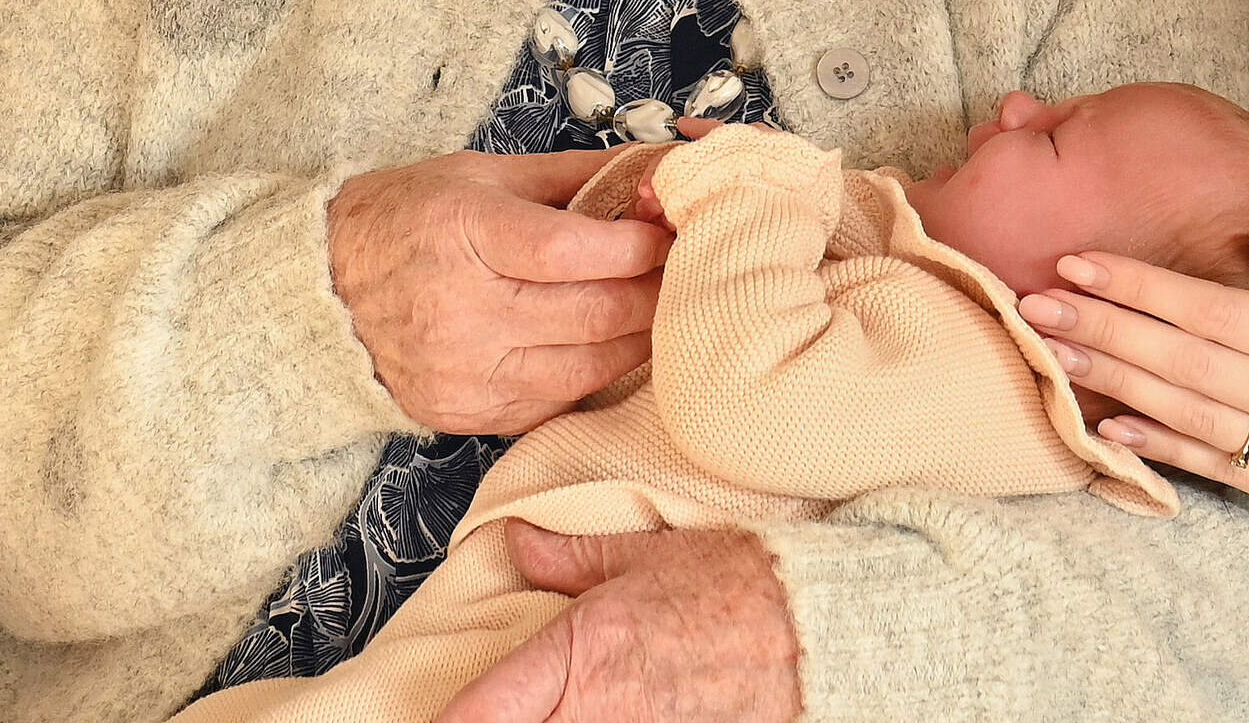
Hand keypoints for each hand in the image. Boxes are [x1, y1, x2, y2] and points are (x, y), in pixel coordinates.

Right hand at [328, 148, 672, 435]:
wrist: (319, 291)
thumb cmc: (402, 220)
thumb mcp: (479, 173)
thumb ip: (571, 176)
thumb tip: (650, 169)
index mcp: (465, 233)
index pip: (571, 251)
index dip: (635, 246)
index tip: (667, 233)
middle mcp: (463, 309)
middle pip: (592, 314)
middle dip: (654, 292)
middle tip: (684, 273)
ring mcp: (464, 370)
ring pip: (586, 368)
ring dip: (635, 341)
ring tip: (654, 311)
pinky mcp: (465, 412)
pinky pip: (555, 402)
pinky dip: (590, 374)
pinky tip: (602, 347)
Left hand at [434, 526, 799, 722]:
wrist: (820, 629)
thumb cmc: (738, 584)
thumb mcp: (642, 554)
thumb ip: (566, 558)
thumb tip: (514, 543)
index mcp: (578, 652)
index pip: (478, 713)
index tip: (428, 721)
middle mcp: (596, 711)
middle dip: (496, 722)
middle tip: (494, 711)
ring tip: (553, 708)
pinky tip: (592, 715)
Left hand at [1018, 239, 1248, 590]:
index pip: (1215, 312)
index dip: (1140, 287)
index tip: (1080, 262)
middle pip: (1184, 362)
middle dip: (1101, 330)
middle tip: (1030, 301)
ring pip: (1188, 417)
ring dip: (1112, 384)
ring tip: (1051, 354)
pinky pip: (1221, 471)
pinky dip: (1161, 452)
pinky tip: (1110, 430)